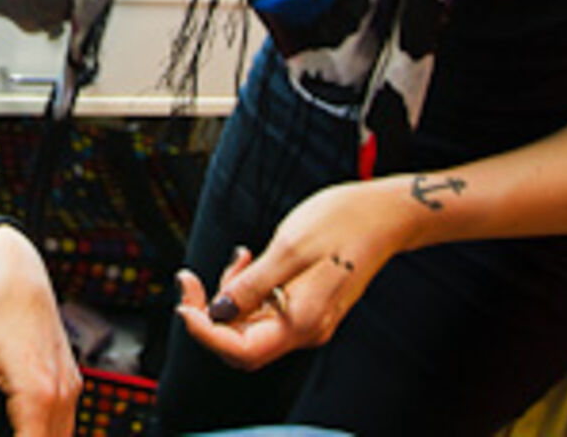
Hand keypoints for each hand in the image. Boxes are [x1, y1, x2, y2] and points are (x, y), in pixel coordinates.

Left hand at [174, 179, 415, 371]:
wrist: (383, 215)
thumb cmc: (342, 223)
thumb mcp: (289, 247)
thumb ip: (251, 284)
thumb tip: (217, 311)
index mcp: (302, 322)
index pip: (240, 350)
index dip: (205, 333)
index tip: (183, 303)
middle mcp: (305, 330)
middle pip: (240, 343)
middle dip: (210, 314)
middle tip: (191, 278)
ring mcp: (307, 320)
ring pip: (250, 326)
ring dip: (229, 296)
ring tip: (240, 257)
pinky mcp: (306, 305)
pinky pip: (265, 309)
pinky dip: (248, 288)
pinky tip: (250, 259)